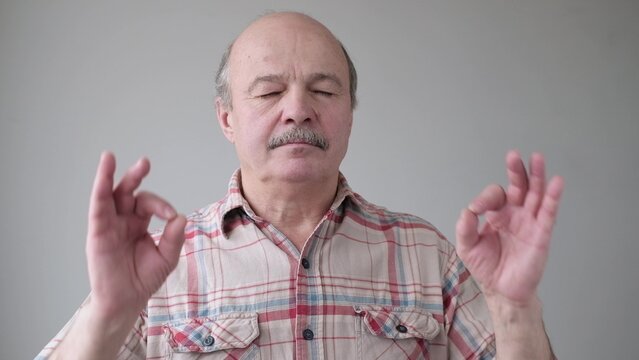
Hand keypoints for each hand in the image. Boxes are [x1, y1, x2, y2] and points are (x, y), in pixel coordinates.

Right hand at [86, 152, 185, 316]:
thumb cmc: (143, 279)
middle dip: (135, 175)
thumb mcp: (166, 258)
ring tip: (108, 157)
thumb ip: (174, 238)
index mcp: (138, 223)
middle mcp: (122, 220)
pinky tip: (102, 175)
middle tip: (144, 162)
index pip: (148, 204)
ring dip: (108, 175)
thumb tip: (180, 217)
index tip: (170, 215)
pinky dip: (99, 190)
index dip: (161, 205)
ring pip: (108, 195)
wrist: (126, 301)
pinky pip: (97, 208)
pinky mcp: (97, 233)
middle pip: (127, 192)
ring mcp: (109, 225)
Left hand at [455, 150, 563, 303]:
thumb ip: (464, 227)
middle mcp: (515, 214)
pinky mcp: (541, 233)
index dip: (485, 199)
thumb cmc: (486, 267)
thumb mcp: (467, 246)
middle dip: (516, 170)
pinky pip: (548, 212)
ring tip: (537, 158)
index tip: (477, 209)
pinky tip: (555, 182)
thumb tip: (468, 209)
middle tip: (513, 155)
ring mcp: (529, 222)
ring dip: (537, 176)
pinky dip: (553, 197)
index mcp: (497, 214)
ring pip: (536, 193)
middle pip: (519, 186)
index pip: (495, 195)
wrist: (502, 291)